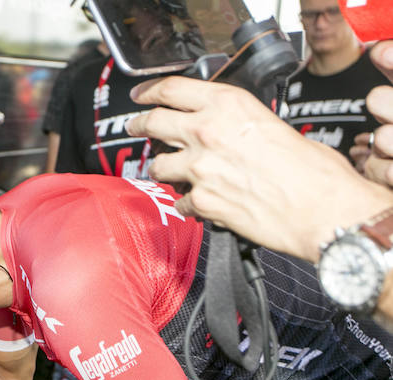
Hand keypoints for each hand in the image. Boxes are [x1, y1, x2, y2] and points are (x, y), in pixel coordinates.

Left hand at [125, 77, 391, 261]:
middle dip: (139, 125)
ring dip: (163, 169)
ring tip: (174, 173)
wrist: (322, 209)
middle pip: (153, 122)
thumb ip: (240, 123)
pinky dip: (188, 203)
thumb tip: (228, 130)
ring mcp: (199, 168)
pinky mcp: (200, 201)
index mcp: (229, 105)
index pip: (171, 89)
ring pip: (158, 164)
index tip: (141, 96)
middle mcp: (207, 132)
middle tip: (135, 127)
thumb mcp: (275, 125)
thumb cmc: (313, 171)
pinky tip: (201, 203)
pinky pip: (180, 200)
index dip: (149, 92)